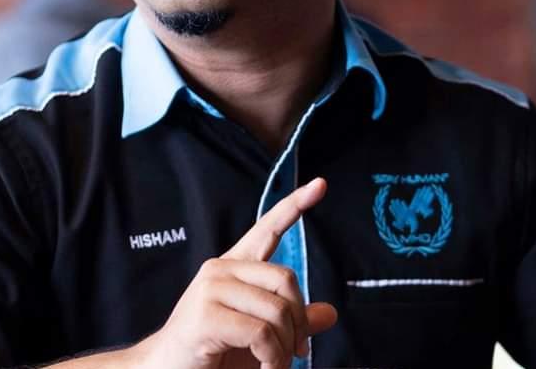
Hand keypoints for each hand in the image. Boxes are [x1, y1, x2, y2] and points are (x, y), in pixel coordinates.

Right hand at [132, 178, 336, 368]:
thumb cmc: (213, 356)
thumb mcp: (260, 338)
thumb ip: (291, 322)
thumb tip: (330, 312)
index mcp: (234, 268)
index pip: (267, 228)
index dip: (295, 205)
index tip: (320, 184)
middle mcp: (221, 270)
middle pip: (285, 279)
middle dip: (298, 322)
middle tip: (297, 353)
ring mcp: (210, 289)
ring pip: (276, 311)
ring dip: (285, 349)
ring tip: (275, 366)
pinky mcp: (205, 316)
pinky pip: (261, 334)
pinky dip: (272, 358)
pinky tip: (265, 368)